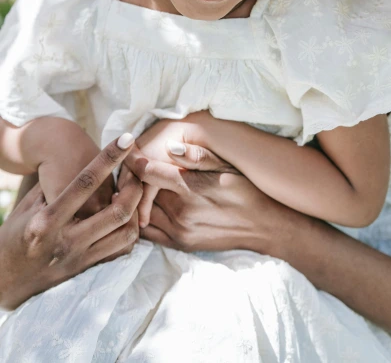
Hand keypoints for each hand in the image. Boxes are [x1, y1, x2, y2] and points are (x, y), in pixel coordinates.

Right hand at [0, 135, 141, 309]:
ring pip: (126, 233)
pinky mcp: (87, 271)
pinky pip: (121, 251)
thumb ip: (53, 185)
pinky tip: (127, 216)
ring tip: (134, 193)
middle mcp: (67, 241)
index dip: (109, 158)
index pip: (85, 182)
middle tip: (137, 170)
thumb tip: (81, 162)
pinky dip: (130, 231)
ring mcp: (80, 259)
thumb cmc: (14, 236)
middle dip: (135, 186)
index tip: (126, 139)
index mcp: (47, 220)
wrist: (4, 281)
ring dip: (136, 210)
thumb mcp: (27, 206)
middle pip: (117, 211)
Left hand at [121, 130, 294, 253]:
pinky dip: (141, 220)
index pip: (149, 172)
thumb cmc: (246, 188)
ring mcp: (179, 231)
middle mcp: (181, 212)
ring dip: (134, 200)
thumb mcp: (226, 165)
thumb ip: (198, 156)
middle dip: (131, 179)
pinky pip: (149, 233)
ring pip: (141, 214)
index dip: (135, 159)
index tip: (127, 150)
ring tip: (131, 186)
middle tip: (125, 167)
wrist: (264, 225)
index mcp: (190, 188)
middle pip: (141, 193)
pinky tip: (141, 208)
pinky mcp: (181, 244)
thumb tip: (172, 146)